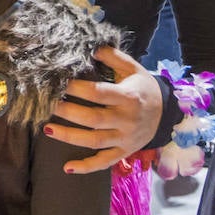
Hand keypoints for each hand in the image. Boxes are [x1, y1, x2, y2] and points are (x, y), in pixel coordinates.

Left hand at [45, 46, 162, 173]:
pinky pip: (104, 162)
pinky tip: (67, 167)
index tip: (58, 83)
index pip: (99, 93)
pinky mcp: (124, 152)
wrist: (167, 112)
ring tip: (47, 129)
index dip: (77, 89)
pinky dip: (87, 167)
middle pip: (93, 119)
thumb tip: (92, 47)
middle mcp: (127, 120)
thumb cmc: (143, 87)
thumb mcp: (133, 68)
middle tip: (47, 104)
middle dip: (68, 112)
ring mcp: (125, 139)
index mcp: (129, 97)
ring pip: (95, 141)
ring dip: (70, 137)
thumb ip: (113, 57)